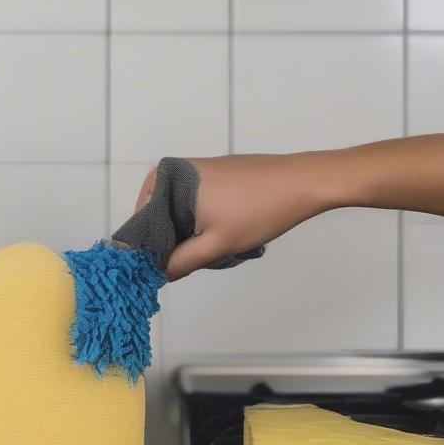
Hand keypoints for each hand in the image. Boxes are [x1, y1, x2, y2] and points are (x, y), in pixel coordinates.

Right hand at [136, 154, 332, 281]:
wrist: (302, 182)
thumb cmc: (260, 210)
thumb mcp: (217, 244)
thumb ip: (182, 261)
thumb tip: (158, 274)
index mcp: (165, 181)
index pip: (140, 224)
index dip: (150, 251)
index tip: (162, 272)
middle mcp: (173, 170)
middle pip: (158, 218)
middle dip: (172, 243)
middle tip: (194, 262)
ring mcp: (193, 170)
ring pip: (177, 212)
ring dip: (189, 233)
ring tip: (213, 247)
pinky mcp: (212, 172)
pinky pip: (193, 202)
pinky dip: (201, 220)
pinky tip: (223, 231)